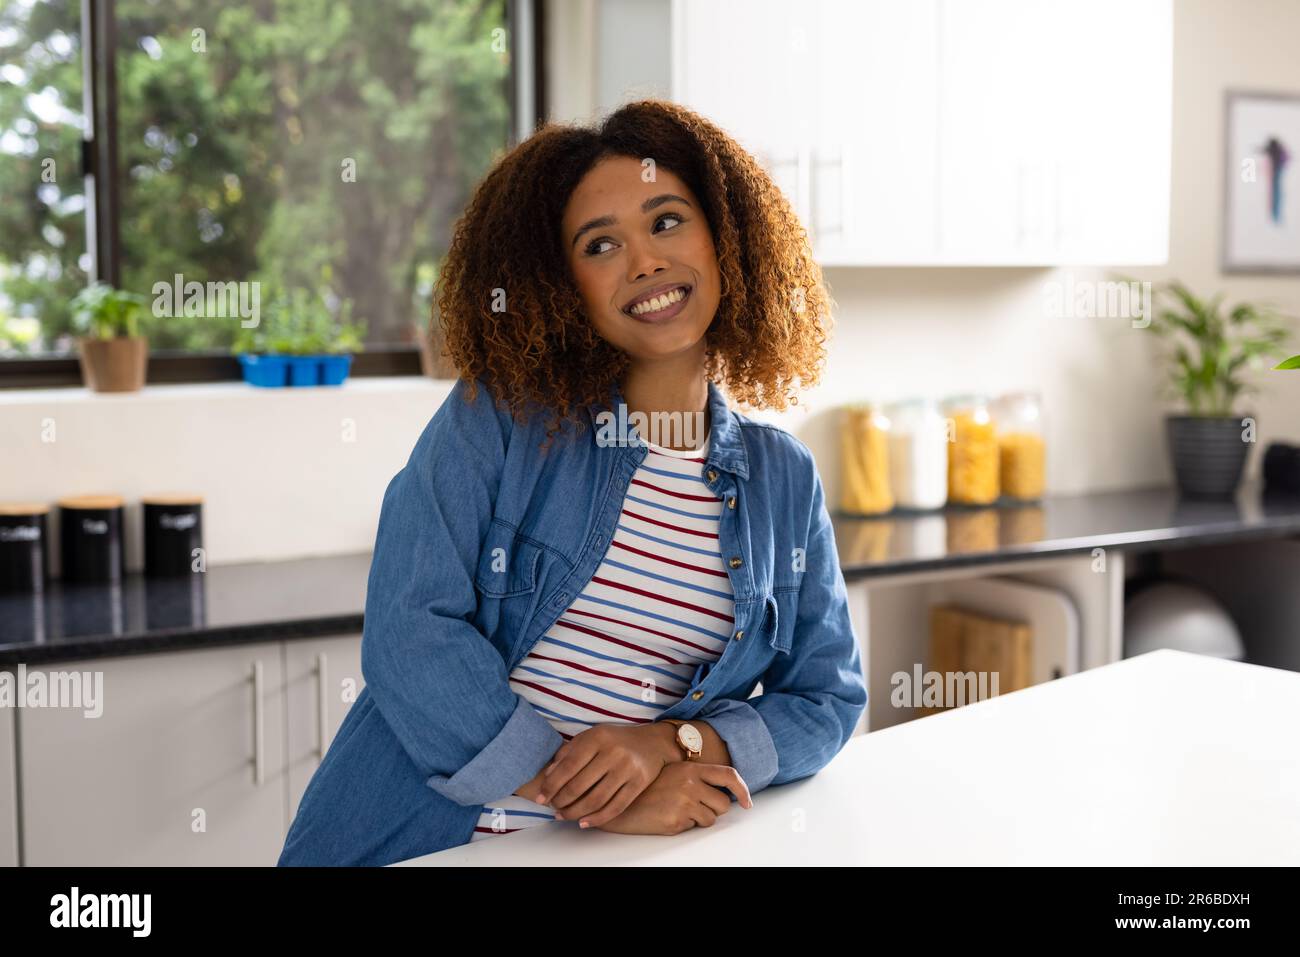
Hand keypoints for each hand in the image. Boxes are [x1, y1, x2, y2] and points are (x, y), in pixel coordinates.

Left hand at [536, 724, 677, 827]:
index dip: (551, 785)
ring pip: (596, 800)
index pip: (568, 767)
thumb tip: (549, 777)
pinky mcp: (638, 783)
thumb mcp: (590, 737)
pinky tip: (584, 822)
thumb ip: (568, 754)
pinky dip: (597, 819)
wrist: (652, 742)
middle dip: (561, 801)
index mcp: (597, 738)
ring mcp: (627, 769)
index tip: (541, 798)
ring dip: (575, 813)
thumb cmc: (614, 740)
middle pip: (580, 786)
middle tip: (553, 808)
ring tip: (564, 816)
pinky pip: (615, 807)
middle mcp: (613, 752)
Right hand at [594, 761, 752, 834]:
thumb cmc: (646, 787)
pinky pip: (694, 827)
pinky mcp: (676, 820)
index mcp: (690, 767)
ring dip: (700, 819)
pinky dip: (686, 825)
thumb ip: (694, 776)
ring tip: (678, 810)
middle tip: (696, 807)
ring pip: (711, 819)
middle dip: (714, 809)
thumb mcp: (671, 772)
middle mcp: (690, 783)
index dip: (743, 790)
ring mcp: (684, 802)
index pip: (729, 775)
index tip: (747, 802)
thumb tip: (721, 791)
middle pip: (723, 803)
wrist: (620, 801)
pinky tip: (669, 816)